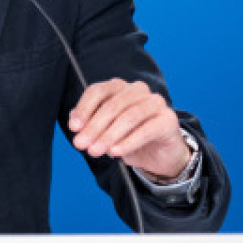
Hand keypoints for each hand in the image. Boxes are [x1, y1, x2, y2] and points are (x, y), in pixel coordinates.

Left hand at [67, 78, 190, 179]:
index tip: (73, 128)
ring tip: (95, 151)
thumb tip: (74, 121)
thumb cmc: (128, 138)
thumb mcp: (105, 131)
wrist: (159, 155)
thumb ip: (89, 123)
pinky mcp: (168, 119)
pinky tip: (116, 152)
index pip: (98, 91)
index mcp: (119, 87)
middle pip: (112, 105)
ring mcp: (155, 102)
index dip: (84, 109)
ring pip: (128, 116)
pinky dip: (129, 142)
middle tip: (81, 145)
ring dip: (109, 135)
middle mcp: (137, 90)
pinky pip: (146, 129)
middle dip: (93, 127)